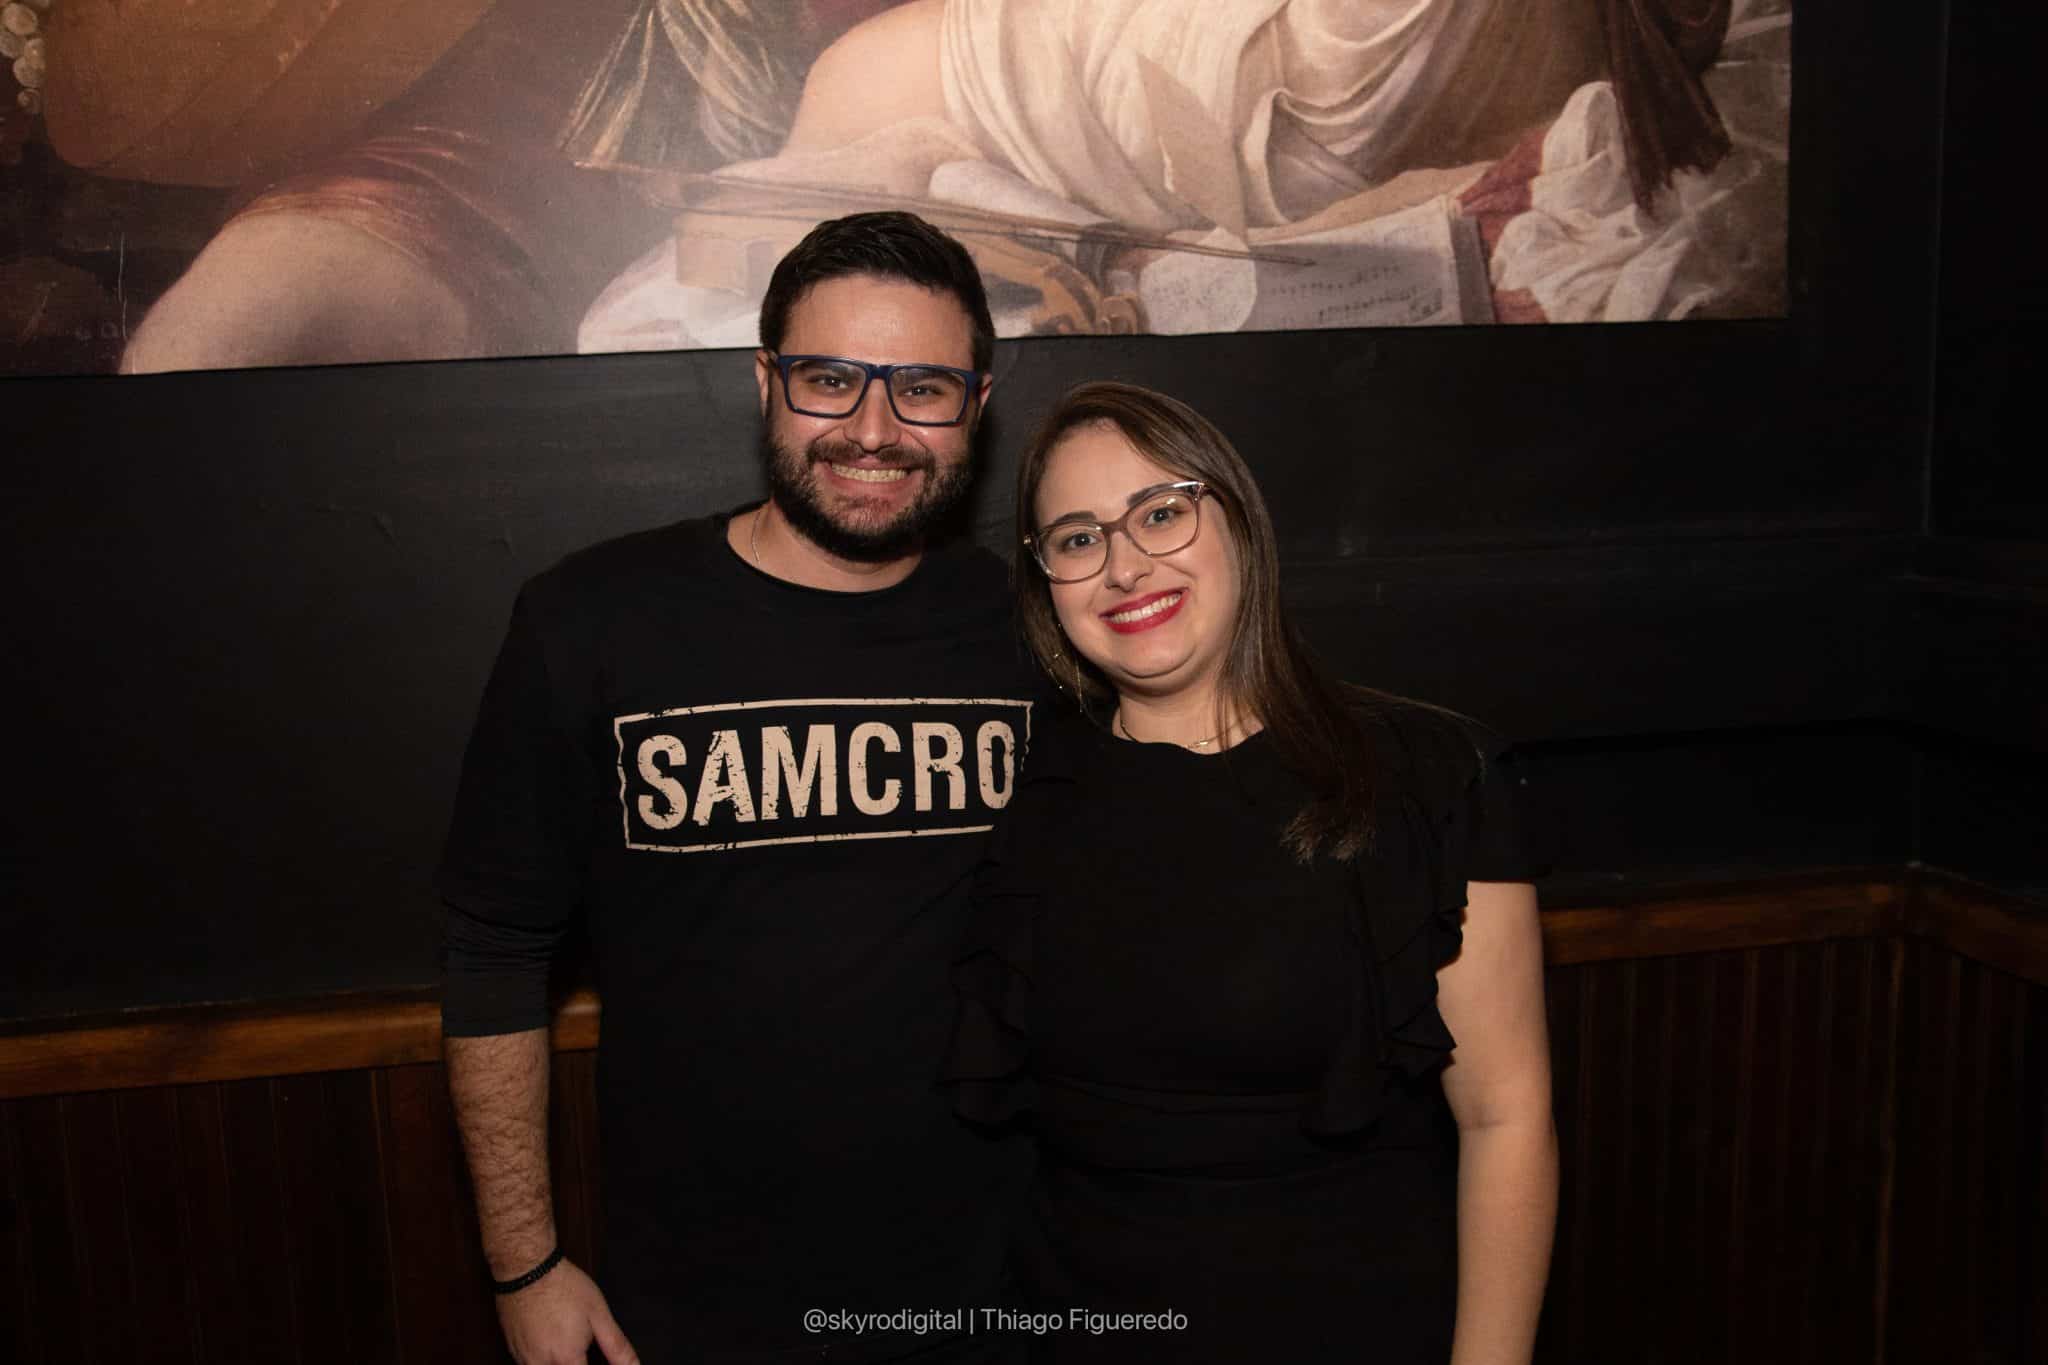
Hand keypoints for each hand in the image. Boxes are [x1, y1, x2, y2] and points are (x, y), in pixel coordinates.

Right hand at [496, 1258, 637, 1364]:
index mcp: (567, 1357)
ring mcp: (523, 1359)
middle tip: (580, 1347)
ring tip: (565, 1339)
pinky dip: (543, 1360)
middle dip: (575, 1363)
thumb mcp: (599, 1314)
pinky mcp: (513, 1351)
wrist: (527, 1269)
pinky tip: (549, 1341)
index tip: (590, 1358)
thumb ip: (616, 1347)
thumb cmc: (563, 1287)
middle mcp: (542, 1364)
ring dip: (559, 1362)